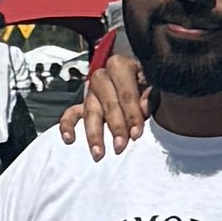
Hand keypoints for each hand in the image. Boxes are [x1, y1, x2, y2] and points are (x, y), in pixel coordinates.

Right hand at [62, 34, 150, 157]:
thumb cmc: (149, 85)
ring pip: (90, 112)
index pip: (126, 93)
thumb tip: (143, 108)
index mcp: (121, 66)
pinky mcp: (82, 105)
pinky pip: (70, 115)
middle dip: (115, 127)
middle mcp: (103, 77)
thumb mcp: (154, 84)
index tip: (136, 134)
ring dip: (94, 134)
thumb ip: (151, 95)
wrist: (140, 82)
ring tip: (98, 154)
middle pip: (107, 103)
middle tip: (120, 147)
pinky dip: (67, 126)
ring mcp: (91, 92)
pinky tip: (69, 140)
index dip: (131, 114)